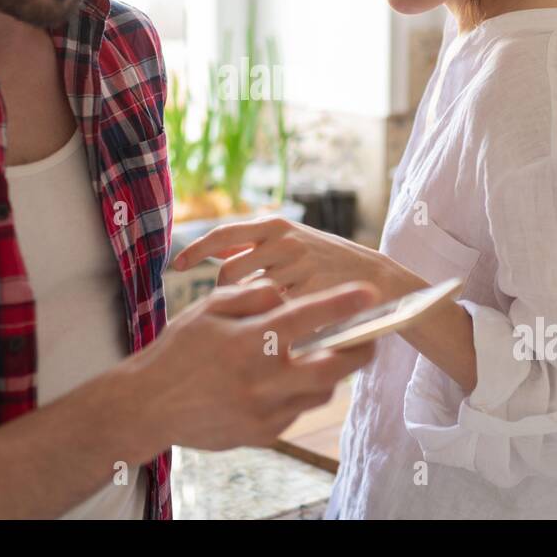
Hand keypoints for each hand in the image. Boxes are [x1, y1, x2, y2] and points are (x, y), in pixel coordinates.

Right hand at [134, 278, 377, 450]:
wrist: (149, 406)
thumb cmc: (177, 351)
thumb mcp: (207, 310)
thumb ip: (250, 297)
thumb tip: (284, 294)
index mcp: (249, 341)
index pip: (307, 316)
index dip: (342, 303)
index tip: (370, 293)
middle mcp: (262, 378)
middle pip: (332, 366)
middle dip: (359, 351)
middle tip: (370, 339)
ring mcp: (264, 410)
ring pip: (320, 392)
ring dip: (330, 374)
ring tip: (327, 358)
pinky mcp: (262, 434)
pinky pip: (298, 412)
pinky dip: (301, 395)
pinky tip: (289, 382)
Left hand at [173, 216, 420, 301]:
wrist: (377, 282)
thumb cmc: (327, 264)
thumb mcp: (293, 242)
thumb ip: (256, 245)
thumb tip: (215, 250)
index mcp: (277, 226)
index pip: (225, 234)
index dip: (197, 249)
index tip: (178, 266)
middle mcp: (286, 242)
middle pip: (231, 272)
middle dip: (222, 292)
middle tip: (223, 310)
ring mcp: (299, 268)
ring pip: (249, 295)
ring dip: (243, 310)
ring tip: (247, 322)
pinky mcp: (310, 295)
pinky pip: (272, 313)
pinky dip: (266, 323)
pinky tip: (270, 331)